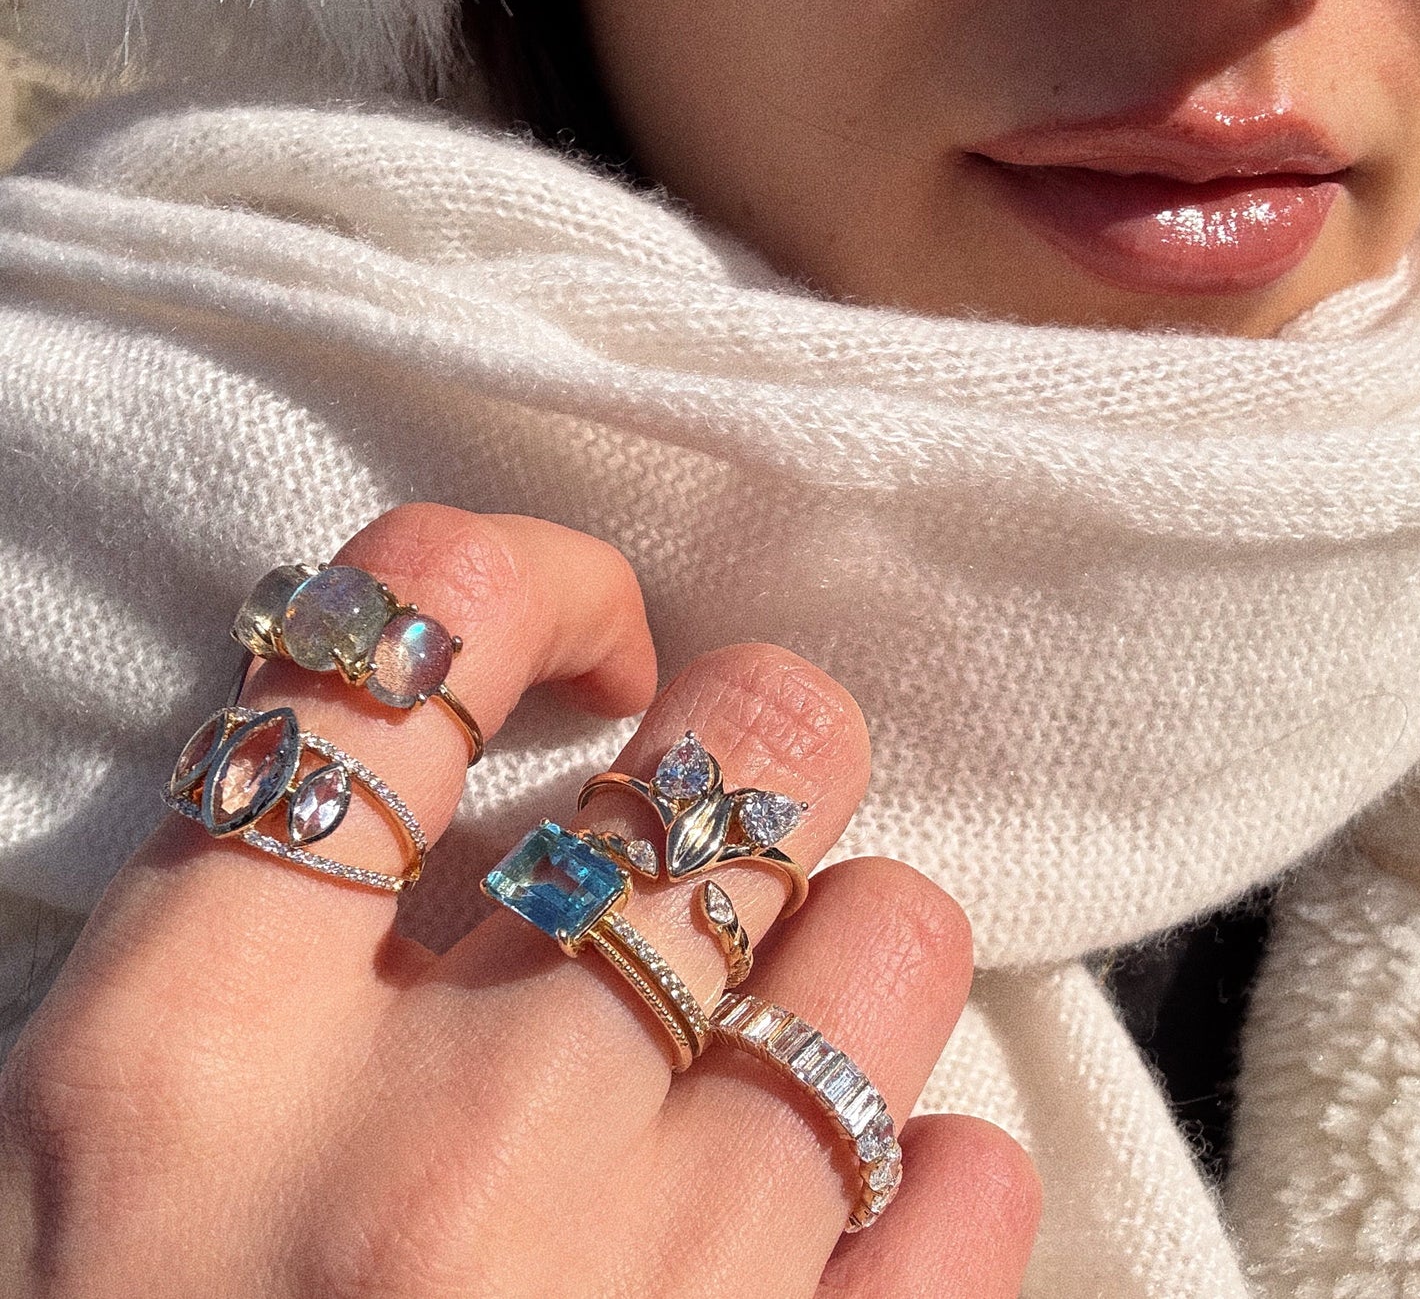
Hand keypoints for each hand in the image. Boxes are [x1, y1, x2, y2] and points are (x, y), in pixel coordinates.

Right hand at [0, 503, 1038, 1297]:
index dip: (537, 578)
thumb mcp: (101, 1156)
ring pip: (878, 953)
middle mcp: (420, 1164)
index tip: (594, 644)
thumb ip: (274, 946)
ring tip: (812, 988)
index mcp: (184, 1056)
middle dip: (763, 736)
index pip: (405, 633)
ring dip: (869, 940)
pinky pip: (942, 1218)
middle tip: (743, 784)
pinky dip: (939, 1173)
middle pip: (719, 770)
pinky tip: (906, 1186)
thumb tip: (496, 775)